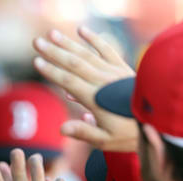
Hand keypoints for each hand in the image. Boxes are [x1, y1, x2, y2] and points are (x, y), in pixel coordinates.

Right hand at [32, 26, 137, 151]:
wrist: (155, 123)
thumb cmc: (127, 134)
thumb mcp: (104, 140)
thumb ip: (83, 132)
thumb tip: (61, 129)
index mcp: (96, 99)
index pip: (69, 82)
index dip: (52, 71)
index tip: (36, 61)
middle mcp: (104, 82)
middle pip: (75, 64)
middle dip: (54, 52)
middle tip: (37, 42)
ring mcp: (114, 73)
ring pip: (87, 54)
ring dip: (68, 43)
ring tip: (51, 34)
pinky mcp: (122, 68)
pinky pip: (107, 50)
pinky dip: (94, 39)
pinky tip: (81, 30)